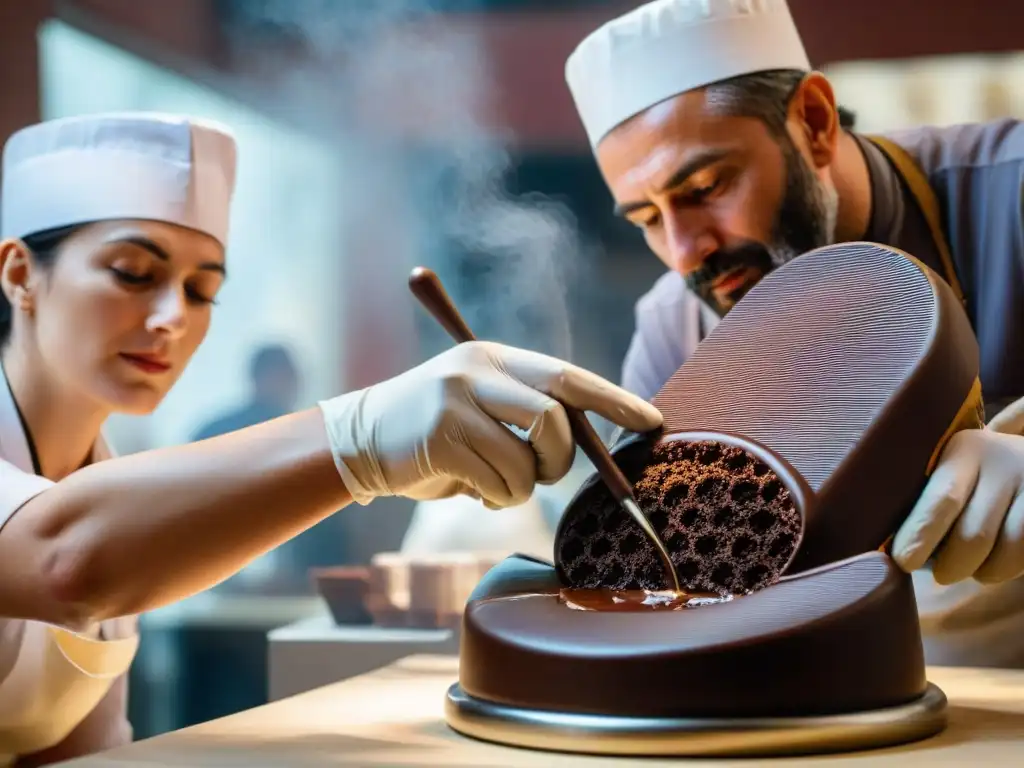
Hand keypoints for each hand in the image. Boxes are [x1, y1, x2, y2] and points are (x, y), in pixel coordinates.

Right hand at [317, 341, 662, 508]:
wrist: (357, 440)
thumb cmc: (432, 433)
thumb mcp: (477, 405)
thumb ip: (524, 413)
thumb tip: (589, 442)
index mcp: (493, 357)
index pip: (567, 376)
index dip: (614, 400)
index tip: (652, 421)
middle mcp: (477, 369)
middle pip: (556, 417)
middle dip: (563, 457)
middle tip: (544, 473)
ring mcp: (457, 400)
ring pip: (529, 461)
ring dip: (520, 487)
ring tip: (491, 483)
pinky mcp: (442, 436)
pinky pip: (500, 483)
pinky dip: (495, 498)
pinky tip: (468, 488)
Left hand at [892, 399, 1023, 583]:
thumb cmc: (972, 479)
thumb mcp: (948, 473)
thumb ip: (924, 502)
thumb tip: (893, 550)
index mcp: (964, 450)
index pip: (942, 499)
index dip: (921, 535)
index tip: (904, 561)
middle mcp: (1003, 462)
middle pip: (974, 534)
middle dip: (952, 566)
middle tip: (941, 575)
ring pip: (1006, 552)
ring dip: (983, 572)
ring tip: (971, 568)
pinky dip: (1008, 570)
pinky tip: (995, 563)